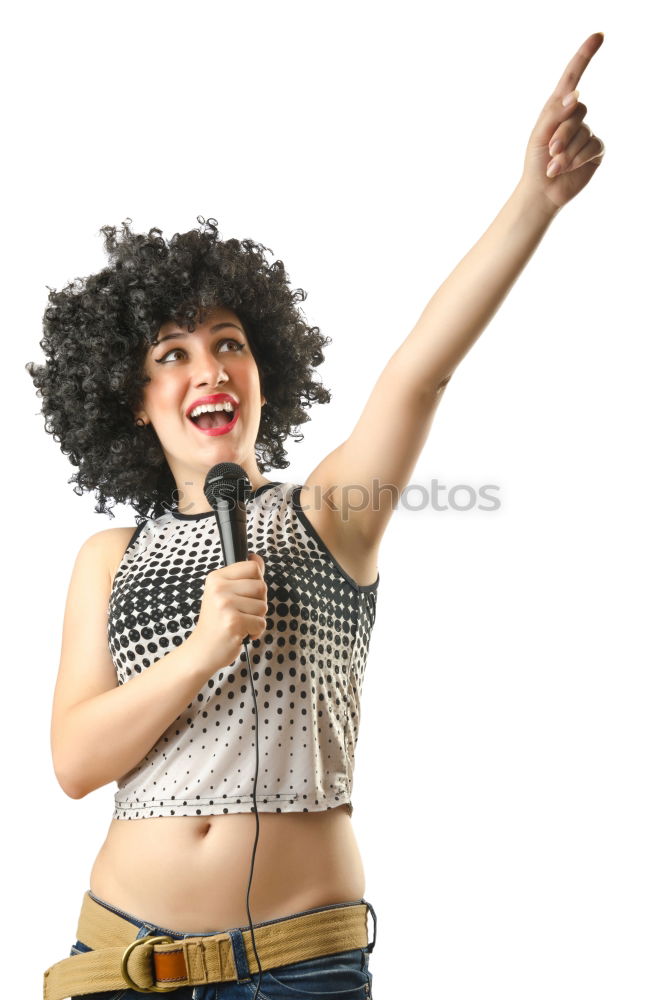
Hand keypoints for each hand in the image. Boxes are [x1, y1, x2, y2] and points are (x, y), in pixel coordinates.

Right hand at [188, 552, 267, 673]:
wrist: (202, 650)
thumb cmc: (216, 622)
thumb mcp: (222, 593)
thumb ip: (242, 577)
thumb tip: (258, 559)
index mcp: (216, 578)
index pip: (252, 566)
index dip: (256, 581)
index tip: (245, 594)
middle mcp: (219, 588)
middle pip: (261, 586)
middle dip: (258, 602)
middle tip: (241, 612)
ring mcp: (225, 605)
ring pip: (263, 606)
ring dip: (256, 618)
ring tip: (239, 623)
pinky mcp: (233, 622)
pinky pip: (261, 623)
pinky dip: (255, 632)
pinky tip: (240, 633)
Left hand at [519, 32, 605, 214]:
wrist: (542, 190)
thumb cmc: (535, 162)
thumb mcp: (539, 134)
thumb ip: (555, 112)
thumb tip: (576, 95)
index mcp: (558, 108)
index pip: (573, 76)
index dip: (585, 55)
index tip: (598, 36)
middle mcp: (574, 117)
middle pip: (578, 111)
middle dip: (561, 133)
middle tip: (549, 151)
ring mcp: (587, 132)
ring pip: (583, 133)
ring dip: (566, 152)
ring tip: (553, 165)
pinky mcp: (595, 149)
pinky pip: (592, 147)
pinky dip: (576, 159)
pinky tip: (564, 169)